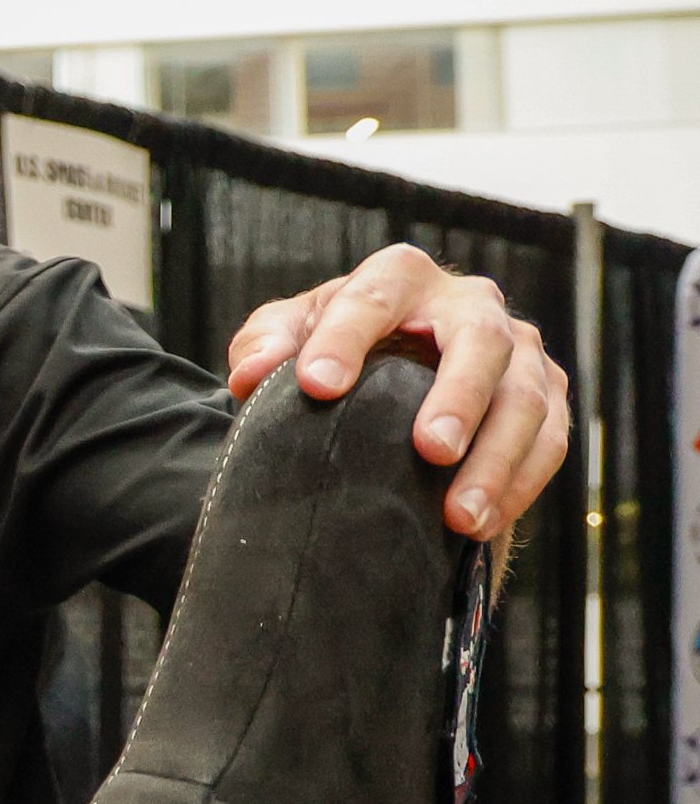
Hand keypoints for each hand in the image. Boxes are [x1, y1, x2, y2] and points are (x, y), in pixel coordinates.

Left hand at [225, 243, 570, 536]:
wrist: (386, 364)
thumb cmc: (332, 346)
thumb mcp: (288, 335)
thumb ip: (264, 346)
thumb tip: (252, 376)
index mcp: (400, 278)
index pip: (374, 298)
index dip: (345, 338)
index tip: (316, 386)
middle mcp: (471, 303)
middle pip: (479, 342)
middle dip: (459, 397)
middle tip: (432, 450)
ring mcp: (518, 348)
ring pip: (526, 398)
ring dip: (496, 460)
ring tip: (459, 517)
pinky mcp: (546, 392)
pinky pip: (550, 438)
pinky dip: (519, 484)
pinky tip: (482, 525)